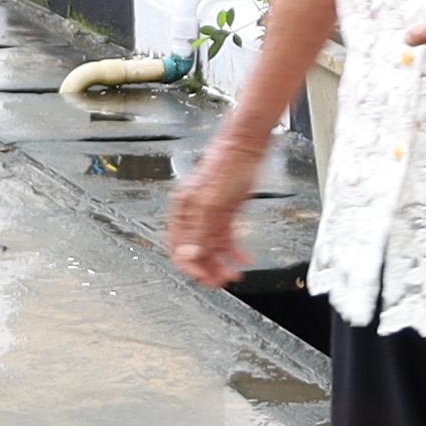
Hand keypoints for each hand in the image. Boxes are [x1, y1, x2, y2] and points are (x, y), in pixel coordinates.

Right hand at [168, 131, 264, 288]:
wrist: (248, 144)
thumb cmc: (228, 163)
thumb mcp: (212, 202)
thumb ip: (200, 230)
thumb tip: (189, 255)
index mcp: (183, 210)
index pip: (177, 247)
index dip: (188, 266)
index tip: (203, 278)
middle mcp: (194, 213)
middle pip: (195, 250)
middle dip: (207, 268)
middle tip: (221, 281)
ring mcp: (210, 213)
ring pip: (211, 247)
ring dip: (221, 263)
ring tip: (234, 273)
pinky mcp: (226, 210)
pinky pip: (226, 237)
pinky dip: (234, 250)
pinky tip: (244, 258)